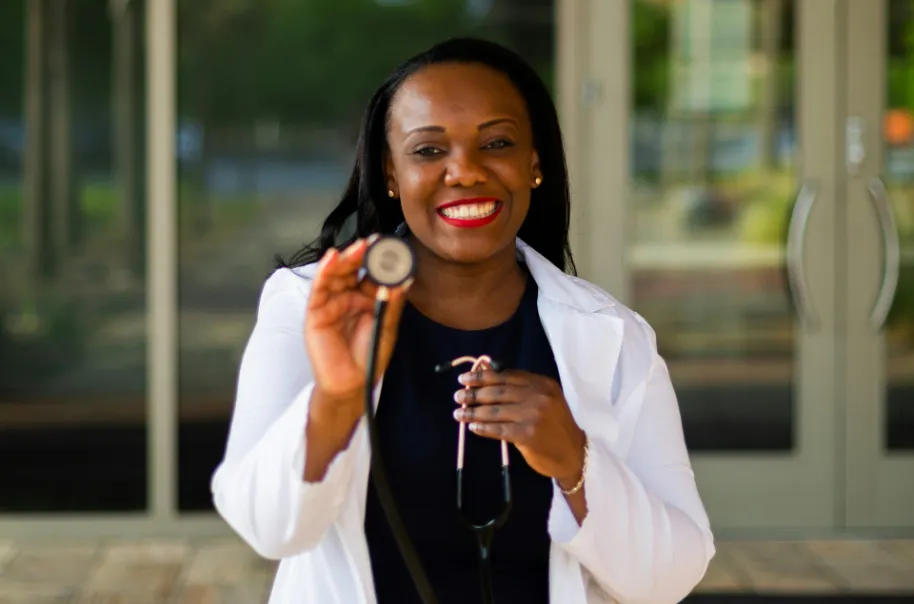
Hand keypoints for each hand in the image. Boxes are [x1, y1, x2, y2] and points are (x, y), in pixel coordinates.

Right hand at [305, 237, 411, 410]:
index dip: (380, 259)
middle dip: (362, 254)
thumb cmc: (370, 355)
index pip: (371, 272)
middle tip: (374, 242)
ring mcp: (331, 302)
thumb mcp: (387, 326)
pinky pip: (318, 289)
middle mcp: (348, 296)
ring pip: (335, 274)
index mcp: (367, 297)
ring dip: (344, 259)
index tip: (391, 246)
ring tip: (357, 248)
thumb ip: (392, 303)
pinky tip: (331, 259)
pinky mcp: (316, 312)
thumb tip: (404, 279)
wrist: (353, 383)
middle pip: (352, 269)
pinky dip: (323, 272)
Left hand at [452, 369, 585, 486]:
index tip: (465, 378)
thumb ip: (520, 387)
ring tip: (459, 413)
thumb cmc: (555, 426)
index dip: (483, 377)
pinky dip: (483, 428)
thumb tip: (486, 371)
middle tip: (458, 396)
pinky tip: (472, 427)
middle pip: (498, 392)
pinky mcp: (528, 435)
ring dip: (473, 412)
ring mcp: (533, 415)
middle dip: (474, 393)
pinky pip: (499, 429)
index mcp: (542, 384)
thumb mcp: (544, 399)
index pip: (506, 376)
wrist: (574, 454)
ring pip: (495, 410)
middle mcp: (539, 396)